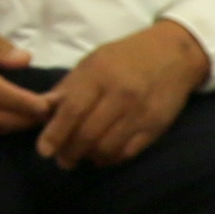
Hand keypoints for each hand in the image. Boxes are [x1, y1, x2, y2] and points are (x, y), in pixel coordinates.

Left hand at [34, 18, 212, 167]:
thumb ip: (68, 87)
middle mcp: (120, 94)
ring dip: (89, 157)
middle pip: (88, 134)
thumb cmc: (125, 57)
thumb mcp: (93, 62)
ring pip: (107, 148)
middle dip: (69, 152)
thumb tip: (40, 109)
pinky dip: (111, 158)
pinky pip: (127, 152)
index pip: (72, 110)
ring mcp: (140, 112)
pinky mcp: (156, 127)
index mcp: (99, 74)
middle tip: (62, 160)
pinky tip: (103, 154)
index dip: (55, 133)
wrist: (173, 53)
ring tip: (82, 156)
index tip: (43, 150)